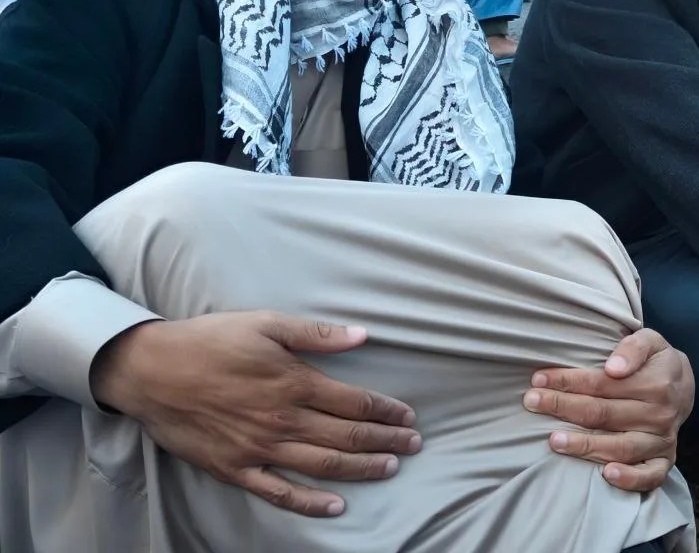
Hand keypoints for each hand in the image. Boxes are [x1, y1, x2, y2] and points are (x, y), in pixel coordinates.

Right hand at [90, 312, 421, 516]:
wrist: (153, 370)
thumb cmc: (212, 341)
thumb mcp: (267, 323)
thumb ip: (317, 334)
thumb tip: (362, 336)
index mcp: (295, 382)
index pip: (355, 402)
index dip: (386, 410)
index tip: (409, 416)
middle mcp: (284, 420)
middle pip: (347, 435)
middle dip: (385, 441)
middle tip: (414, 445)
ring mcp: (260, 448)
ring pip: (323, 464)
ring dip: (360, 468)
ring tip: (389, 468)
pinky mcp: (236, 468)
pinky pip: (279, 492)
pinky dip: (309, 502)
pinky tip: (335, 506)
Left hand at [521, 328, 692, 492]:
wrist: (684, 385)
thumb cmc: (656, 361)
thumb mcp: (650, 340)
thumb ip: (633, 347)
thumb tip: (613, 368)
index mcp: (655, 382)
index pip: (602, 384)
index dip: (568, 381)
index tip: (539, 380)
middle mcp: (659, 414)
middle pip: (603, 414)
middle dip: (563, 408)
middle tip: (532, 403)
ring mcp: (663, 439)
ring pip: (620, 447)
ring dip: (585, 446)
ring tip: (554, 441)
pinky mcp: (665, 459)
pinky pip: (650, 475)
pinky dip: (630, 479)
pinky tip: (606, 475)